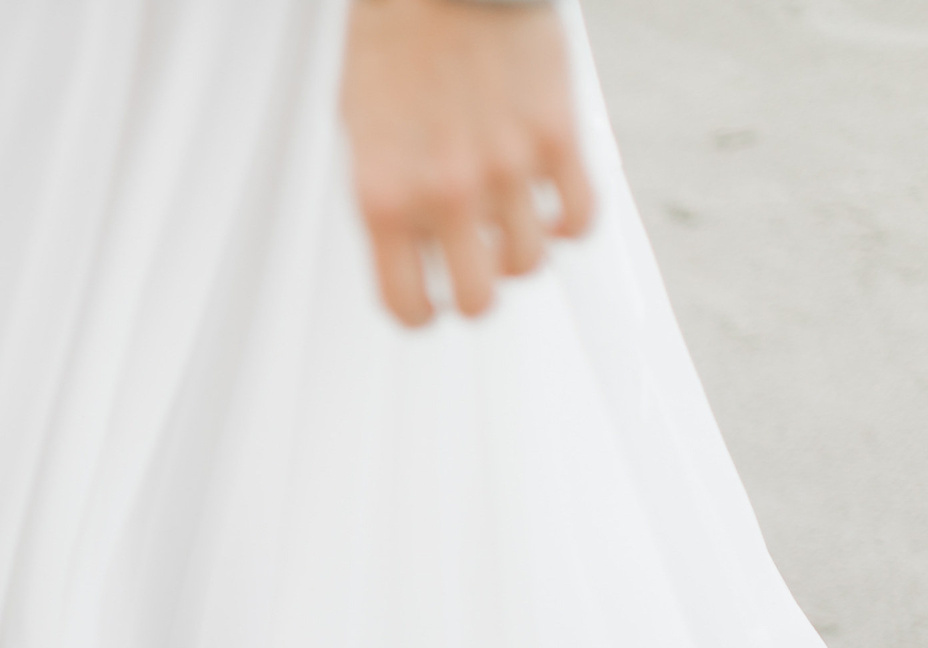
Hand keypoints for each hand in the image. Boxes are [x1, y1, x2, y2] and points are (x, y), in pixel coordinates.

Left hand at [341, 0, 596, 326]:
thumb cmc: (396, 39)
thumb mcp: (362, 130)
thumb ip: (388, 193)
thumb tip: (410, 243)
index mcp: (382, 198)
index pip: (406, 303)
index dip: (421, 313)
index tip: (429, 305)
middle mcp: (443, 194)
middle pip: (477, 298)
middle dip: (476, 291)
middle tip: (476, 271)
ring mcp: (504, 168)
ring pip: (529, 263)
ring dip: (522, 253)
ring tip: (513, 227)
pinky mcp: (555, 136)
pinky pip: (580, 216)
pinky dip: (570, 223)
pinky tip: (555, 207)